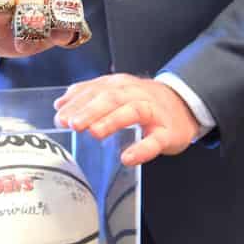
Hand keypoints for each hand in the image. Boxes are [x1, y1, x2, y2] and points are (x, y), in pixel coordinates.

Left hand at [53, 74, 199, 165]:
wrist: (184, 106)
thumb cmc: (145, 102)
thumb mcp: (116, 93)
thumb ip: (88, 96)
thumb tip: (60, 105)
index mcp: (120, 85)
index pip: (96, 90)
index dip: (77, 102)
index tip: (60, 115)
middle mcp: (136, 94)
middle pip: (111, 98)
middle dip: (90, 110)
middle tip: (72, 124)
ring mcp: (153, 112)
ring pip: (132, 112)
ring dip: (112, 121)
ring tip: (94, 133)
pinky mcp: (167, 132)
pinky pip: (155, 140)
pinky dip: (141, 149)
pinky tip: (128, 158)